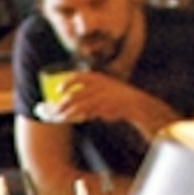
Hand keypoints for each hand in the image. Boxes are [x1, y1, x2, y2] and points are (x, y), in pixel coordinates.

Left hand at [44, 70, 174, 137]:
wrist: (138, 105)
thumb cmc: (118, 101)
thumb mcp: (104, 93)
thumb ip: (89, 97)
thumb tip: (71, 107)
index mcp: (99, 78)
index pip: (79, 76)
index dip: (67, 82)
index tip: (58, 90)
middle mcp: (101, 84)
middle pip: (76, 93)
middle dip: (63, 103)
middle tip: (55, 111)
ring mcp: (104, 95)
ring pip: (81, 104)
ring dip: (70, 112)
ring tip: (62, 117)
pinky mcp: (108, 105)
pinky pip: (91, 111)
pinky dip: (83, 115)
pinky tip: (80, 118)